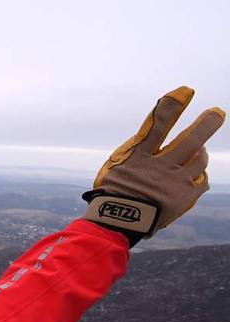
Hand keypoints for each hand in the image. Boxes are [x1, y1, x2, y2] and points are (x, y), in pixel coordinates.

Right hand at [82, 86, 224, 245]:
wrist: (118, 223)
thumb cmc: (111, 193)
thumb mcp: (115, 167)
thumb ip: (134, 151)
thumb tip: (152, 133)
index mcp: (138, 157)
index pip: (156, 126)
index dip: (172, 107)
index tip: (185, 91)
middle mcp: (159, 167)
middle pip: (190, 141)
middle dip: (206, 124)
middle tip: (217, 113)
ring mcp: (173, 182)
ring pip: (199, 160)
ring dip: (201, 151)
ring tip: (200, 149)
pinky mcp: (183, 197)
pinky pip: (200, 181)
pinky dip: (199, 175)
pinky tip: (196, 173)